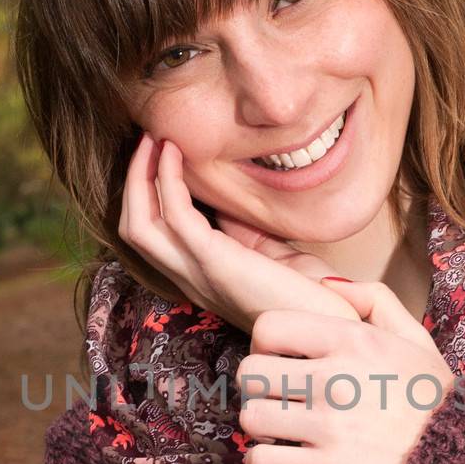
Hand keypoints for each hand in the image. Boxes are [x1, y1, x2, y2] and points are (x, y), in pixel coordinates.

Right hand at [118, 133, 362, 334]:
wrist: (332, 324)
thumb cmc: (309, 292)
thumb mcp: (264, 252)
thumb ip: (237, 229)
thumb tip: (222, 200)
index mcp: (199, 278)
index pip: (150, 238)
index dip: (143, 196)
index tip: (157, 156)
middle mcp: (190, 280)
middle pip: (134, 231)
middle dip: (132, 181)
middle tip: (146, 140)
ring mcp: (198, 275)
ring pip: (139, 226)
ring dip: (140, 176)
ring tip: (152, 139)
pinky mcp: (216, 263)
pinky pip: (175, 216)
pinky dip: (168, 179)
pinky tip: (175, 153)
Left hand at [235, 280, 456, 463]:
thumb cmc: (434, 403)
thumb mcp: (416, 340)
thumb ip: (375, 301)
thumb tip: (325, 283)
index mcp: (353, 340)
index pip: (268, 328)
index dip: (265, 345)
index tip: (280, 361)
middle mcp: (335, 378)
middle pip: (250, 373)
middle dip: (258, 388)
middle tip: (278, 400)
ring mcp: (327, 426)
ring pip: (251, 418)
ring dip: (261, 428)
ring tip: (282, 432)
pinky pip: (259, 461)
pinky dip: (263, 463)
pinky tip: (283, 461)